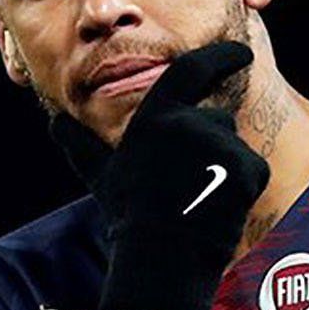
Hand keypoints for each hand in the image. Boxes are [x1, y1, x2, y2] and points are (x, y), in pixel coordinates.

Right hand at [50, 41, 270, 309]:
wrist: (162, 257)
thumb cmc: (128, 214)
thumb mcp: (99, 174)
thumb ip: (80, 142)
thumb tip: (55, 121)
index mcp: (157, 116)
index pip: (194, 70)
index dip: (221, 57)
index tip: (242, 52)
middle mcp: (191, 122)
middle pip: (216, 121)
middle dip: (209, 146)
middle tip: (189, 182)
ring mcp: (222, 145)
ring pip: (233, 147)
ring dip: (224, 167)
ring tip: (199, 197)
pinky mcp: (248, 169)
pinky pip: (253, 170)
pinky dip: (242, 186)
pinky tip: (218, 206)